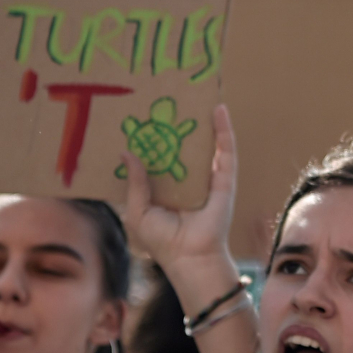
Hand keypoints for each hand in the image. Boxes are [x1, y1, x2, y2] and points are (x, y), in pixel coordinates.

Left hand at [123, 103, 236, 271]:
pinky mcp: (224, 180)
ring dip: (203, 121)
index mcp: (166, 188)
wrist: (189, 257)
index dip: (151, 138)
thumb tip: (126, 153)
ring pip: (206, 144)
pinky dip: (224, 130)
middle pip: (183, 146)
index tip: (141, 117)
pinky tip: (219, 110)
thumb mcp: (138, 210)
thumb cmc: (162, 240)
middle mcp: (188, 180)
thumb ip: (135, 183)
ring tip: (195, 95)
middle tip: (165, 98)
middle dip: (176, 124)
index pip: (159, 157)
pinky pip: (226, 151)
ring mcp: (208, 179)